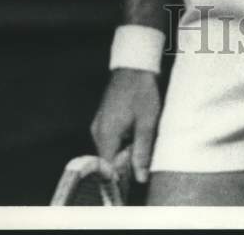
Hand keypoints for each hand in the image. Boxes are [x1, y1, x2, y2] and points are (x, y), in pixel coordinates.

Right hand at [90, 68, 160, 182]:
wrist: (135, 64)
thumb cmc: (142, 92)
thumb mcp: (147, 123)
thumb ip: (142, 152)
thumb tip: (140, 178)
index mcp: (105, 135)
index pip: (107, 169)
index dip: (122, 173)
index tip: (137, 165)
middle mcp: (97, 131)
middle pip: (108, 159)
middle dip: (125, 160)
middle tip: (142, 145)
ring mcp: (98, 124)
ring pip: (110, 148)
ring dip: (124, 148)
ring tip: (140, 133)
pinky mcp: (102, 118)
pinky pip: (110, 138)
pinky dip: (122, 138)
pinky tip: (135, 127)